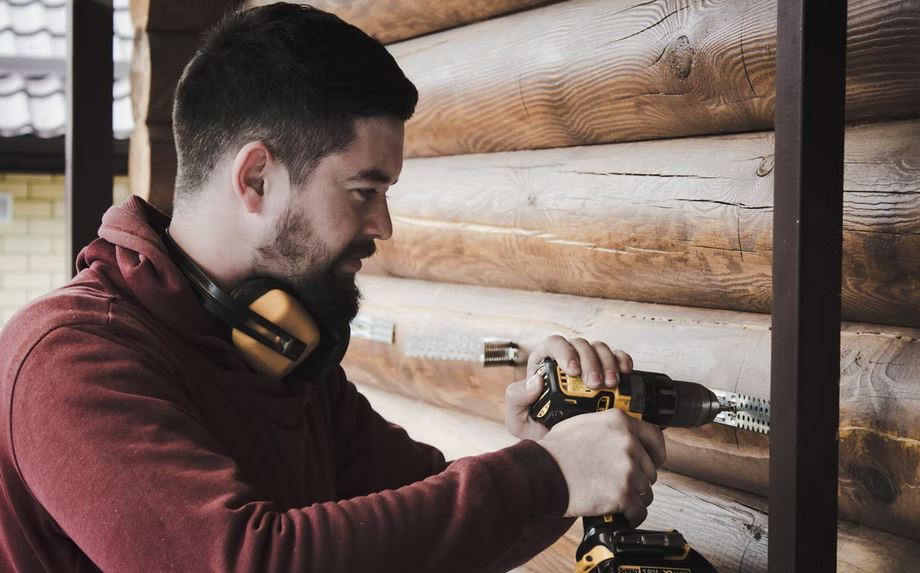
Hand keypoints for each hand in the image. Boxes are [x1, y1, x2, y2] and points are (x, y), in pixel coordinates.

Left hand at [504, 335, 634, 440]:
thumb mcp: (518, 419)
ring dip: (607, 362)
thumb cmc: (538, 428)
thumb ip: (516, 398)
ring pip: (600, 348)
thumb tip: (535, 381)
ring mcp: (588, 363)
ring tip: (610, 384)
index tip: (573, 371)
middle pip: (580, 344)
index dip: (565, 352)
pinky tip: (625, 372)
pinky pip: (616, 356)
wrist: (563, 445)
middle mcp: (567, 359)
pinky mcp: (606, 370)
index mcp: (544, 363)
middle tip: (595, 383)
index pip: (554, 344)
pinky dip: (622, 360)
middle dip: (590, 361)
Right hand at [538, 409, 665, 525]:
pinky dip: (631, 516)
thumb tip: (617, 436)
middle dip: (639, 479)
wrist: (543, 473)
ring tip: (616, 500)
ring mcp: (627, 469)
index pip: (655, 437)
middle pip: (650, 468)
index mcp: (619, 423)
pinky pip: (639, 511)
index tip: (653, 461)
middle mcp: (628, 443)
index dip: (656, 453)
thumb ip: (606, 428)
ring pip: (646, 491)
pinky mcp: (622, 493)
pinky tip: (621, 515)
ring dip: (633, 498)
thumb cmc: (555, 451)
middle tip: (622, 484)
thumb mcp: (582, 424)